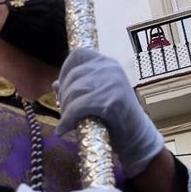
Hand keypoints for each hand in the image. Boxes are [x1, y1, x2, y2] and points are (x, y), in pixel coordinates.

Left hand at [54, 47, 163, 177]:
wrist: (136, 136)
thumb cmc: (115, 117)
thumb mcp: (96, 96)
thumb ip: (78, 88)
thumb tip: (54, 84)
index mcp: (107, 63)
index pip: (78, 55)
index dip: (65, 71)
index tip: (62, 90)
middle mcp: (110, 68)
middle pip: (73, 76)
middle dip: (63, 97)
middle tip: (64, 113)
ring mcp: (113, 83)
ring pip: (74, 92)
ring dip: (65, 110)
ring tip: (65, 123)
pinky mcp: (112, 101)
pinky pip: (79, 107)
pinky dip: (68, 120)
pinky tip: (63, 130)